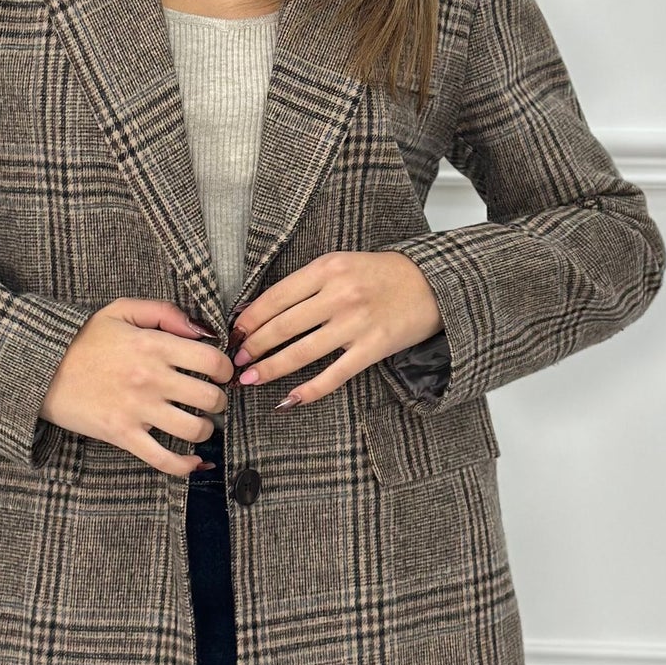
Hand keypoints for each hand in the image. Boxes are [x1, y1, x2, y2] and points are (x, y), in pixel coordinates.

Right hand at [39, 297, 235, 475]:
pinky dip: (185, 466)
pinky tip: (193, 461)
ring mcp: (138, 410)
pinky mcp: (122, 435)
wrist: (41, 368)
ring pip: (194, 430)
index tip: (219, 373)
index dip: (225, 368)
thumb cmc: (83, 339)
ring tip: (199, 423)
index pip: (212, 361)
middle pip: (210, 398)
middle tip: (211, 399)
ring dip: (206, 429)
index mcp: (154, 345)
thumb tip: (202, 330)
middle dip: (218, 400)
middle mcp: (151, 378)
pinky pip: (164, 459)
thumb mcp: (122, 310)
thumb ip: (165, 312)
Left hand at [228, 250, 444, 407]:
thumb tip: (262, 310)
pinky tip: (289, 400)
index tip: (234, 334)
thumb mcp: (340, 265)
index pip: (275, 298)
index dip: (249, 319)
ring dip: (270, 369)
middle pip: (282, 326)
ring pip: (301, 352)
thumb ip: (306, 284)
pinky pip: (334, 375)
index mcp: (326, 269)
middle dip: (253, 347)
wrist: (431, 283)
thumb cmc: (380, 274)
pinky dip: (309, 390)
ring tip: (250, 379)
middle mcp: (338, 295)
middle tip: (235, 361)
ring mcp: (356, 324)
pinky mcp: (373, 348)